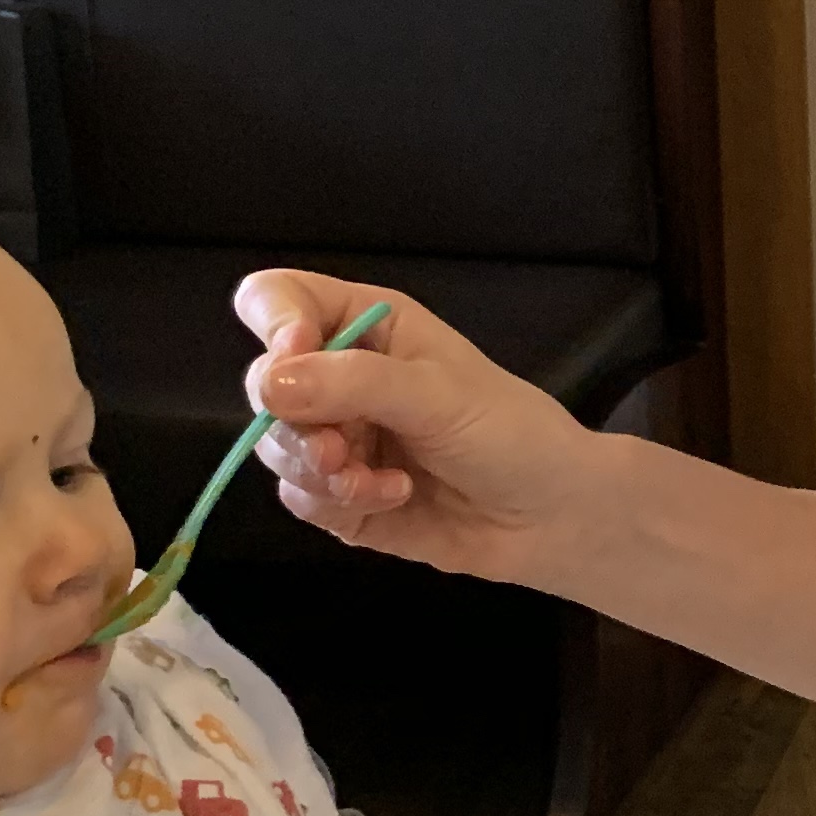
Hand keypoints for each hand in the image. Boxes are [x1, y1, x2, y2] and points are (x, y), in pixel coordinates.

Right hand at [235, 271, 595, 585]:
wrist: (551, 515)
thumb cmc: (510, 432)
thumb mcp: (438, 394)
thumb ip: (355, 383)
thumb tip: (272, 384)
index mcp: (365, 326)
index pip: (278, 300)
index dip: (274, 325)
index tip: (295, 357)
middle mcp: (340, 377)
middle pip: (264, 384)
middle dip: (294, 423)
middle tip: (339, 450)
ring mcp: (338, 438)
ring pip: (275, 447)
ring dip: (316, 470)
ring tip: (372, 481)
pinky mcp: (339, 496)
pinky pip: (298, 497)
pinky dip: (335, 502)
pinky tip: (394, 498)